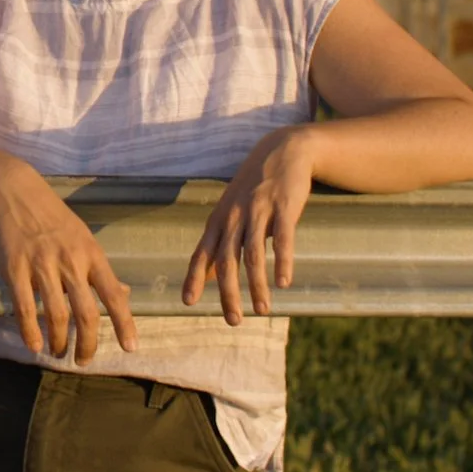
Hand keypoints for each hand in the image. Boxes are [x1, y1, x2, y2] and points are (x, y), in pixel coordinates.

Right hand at [0, 159, 136, 362]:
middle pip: (86, 313)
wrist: (13, 192)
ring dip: (59, 341)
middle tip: (84, 361)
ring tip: (58, 353)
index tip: (131, 347)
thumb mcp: (83, 238)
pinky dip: (30, 331)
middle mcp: (70, 261)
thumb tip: (124, 294)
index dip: (124, 323)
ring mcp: (42, 265)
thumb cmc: (52, 217)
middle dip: (87, 344)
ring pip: (57, 315)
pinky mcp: (15, 269)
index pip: (114, 294)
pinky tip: (34, 344)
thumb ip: (100, 269)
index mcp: (91, 254)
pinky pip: (25, 308)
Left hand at [183, 125, 316, 324]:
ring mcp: (259, 211)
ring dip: (258, 286)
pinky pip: (283, 239)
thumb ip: (221, 242)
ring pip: (254, 254)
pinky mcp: (284, 207)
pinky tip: (284, 283)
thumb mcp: (231, 212)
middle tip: (233, 321)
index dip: (194, 277)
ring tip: (262, 310)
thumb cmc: (254, 188)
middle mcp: (235, 216)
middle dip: (228, 293)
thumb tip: (207, 274)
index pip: (202, 253)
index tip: (188, 302)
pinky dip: (283, 262)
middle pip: (227, 261)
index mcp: (219, 220)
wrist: (283, 151)